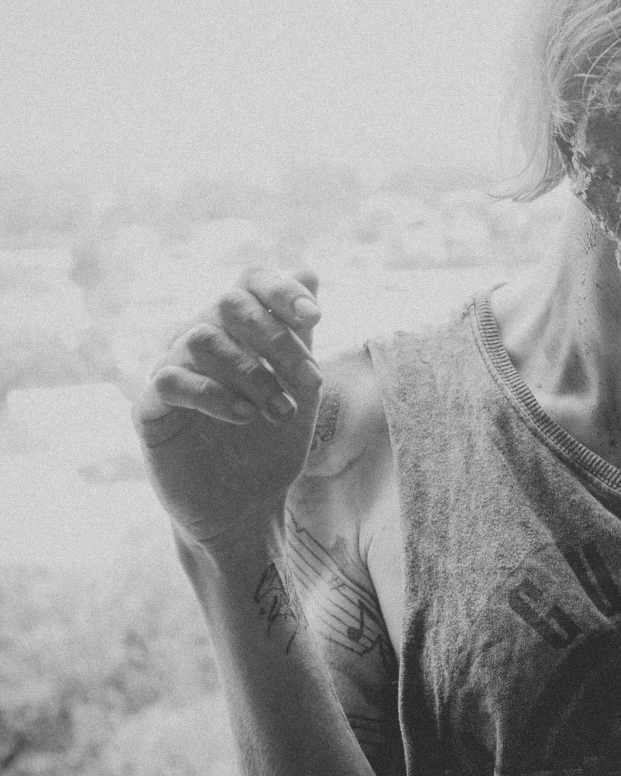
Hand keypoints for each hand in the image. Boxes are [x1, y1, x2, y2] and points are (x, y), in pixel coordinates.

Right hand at [133, 267, 323, 550]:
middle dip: (277, 340)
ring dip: (253, 374)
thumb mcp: (298, 386)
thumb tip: (310, 270)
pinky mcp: (151, 405)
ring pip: (203, 337)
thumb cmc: (272, 441)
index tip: (315, 317)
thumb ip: (300, 332)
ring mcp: (171, 367)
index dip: (282, 290)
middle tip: (308, 382)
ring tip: (279, 412)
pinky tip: (244, 417)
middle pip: (230, 302)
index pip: (250, 280)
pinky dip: (215, 393)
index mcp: (238, 328)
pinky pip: (172, 377)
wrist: (246, 504)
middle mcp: (201, 337)